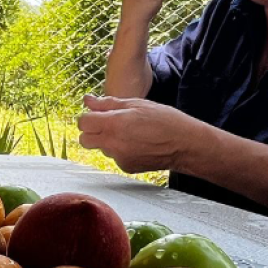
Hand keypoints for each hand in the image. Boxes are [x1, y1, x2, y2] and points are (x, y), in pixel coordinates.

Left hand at [77, 94, 201, 172]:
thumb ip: (108, 103)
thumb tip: (88, 100)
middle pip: (84, 140)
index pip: (83, 123)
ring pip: (101, 148)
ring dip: (108, 140)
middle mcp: (113, 143)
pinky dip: (121, 150)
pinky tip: (137, 143)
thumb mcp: (136, 104)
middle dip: (91, 131)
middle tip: (108, 124)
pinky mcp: (126, 167)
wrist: (184, 144)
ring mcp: (119, 157)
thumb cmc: (164, 120)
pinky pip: (114, 157)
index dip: (88, 117)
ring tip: (130, 133)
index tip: (97, 115)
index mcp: (114, 124)